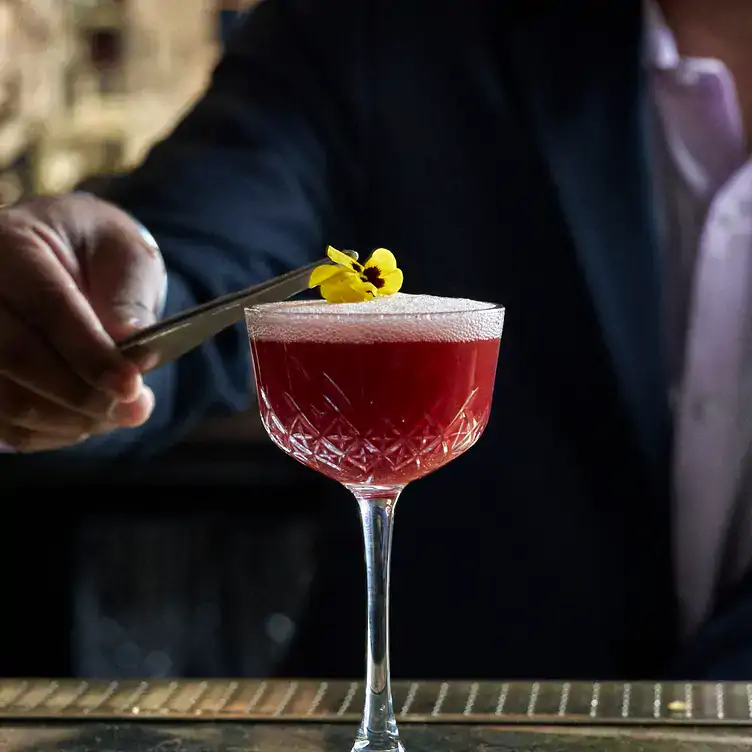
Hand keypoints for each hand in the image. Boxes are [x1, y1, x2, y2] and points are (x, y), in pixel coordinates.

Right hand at [0, 193, 166, 451]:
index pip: (47, 307)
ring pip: (3, 398)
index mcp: (8, 245)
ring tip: (117, 414)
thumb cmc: (94, 251)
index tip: (131, 386)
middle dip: (82, 394)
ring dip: (68, 419)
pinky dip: (46, 432)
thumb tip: (132, 345)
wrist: (56, 255)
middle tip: (136, 409)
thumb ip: (128, 295)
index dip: (90, 354)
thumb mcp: (124, 253)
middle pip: (15, 356)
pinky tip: (84, 420)